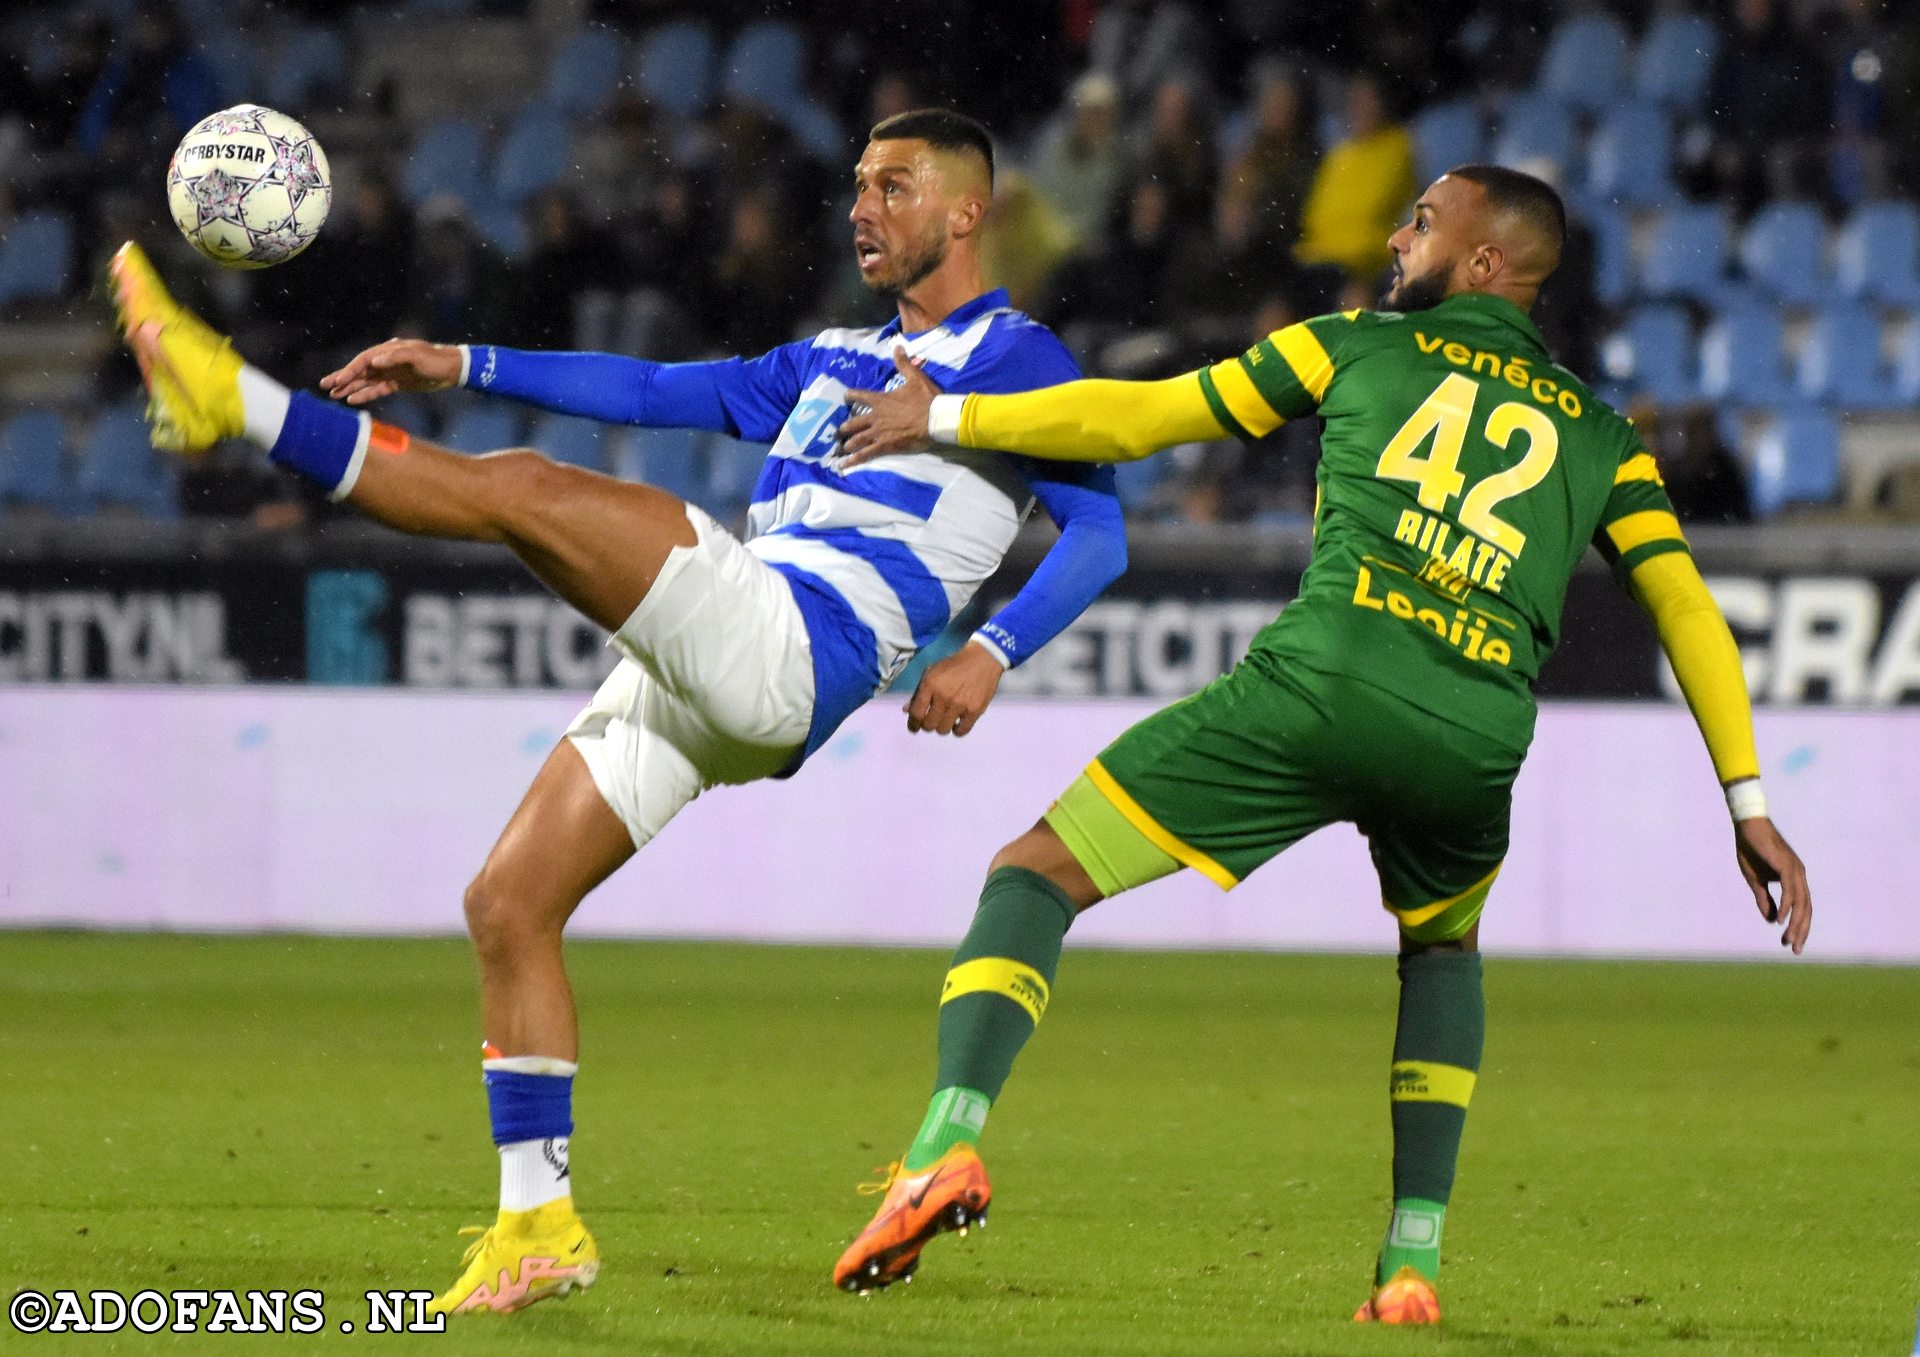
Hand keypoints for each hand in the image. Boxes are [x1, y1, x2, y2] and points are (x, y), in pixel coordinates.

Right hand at [320, 339, 462, 404]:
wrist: (453, 370)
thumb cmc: (436, 360)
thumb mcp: (417, 356)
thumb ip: (396, 357)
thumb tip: (375, 360)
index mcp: (388, 351)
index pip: (363, 360)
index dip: (350, 370)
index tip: (338, 380)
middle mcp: (386, 361)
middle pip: (360, 370)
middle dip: (342, 378)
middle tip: (324, 385)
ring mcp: (391, 373)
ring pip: (366, 381)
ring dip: (350, 388)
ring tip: (333, 395)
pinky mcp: (397, 384)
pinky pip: (377, 389)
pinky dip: (365, 394)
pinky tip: (353, 400)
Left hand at [838, 347, 941, 464]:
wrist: (936, 419)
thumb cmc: (926, 399)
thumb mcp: (915, 377)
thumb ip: (903, 364)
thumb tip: (897, 346)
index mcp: (881, 400)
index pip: (860, 396)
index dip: (850, 396)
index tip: (845, 397)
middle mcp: (875, 417)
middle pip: (853, 423)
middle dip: (845, 428)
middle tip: (838, 432)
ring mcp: (878, 433)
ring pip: (856, 439)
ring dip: (847, 444)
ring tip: (840, 449)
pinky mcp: (885, 446)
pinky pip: (865, 454)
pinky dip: (853, 460)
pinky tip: (843, 465)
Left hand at [903, 641, 1004, 735]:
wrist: (982, 659)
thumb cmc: (953, 665)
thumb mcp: (931, 672)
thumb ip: (918, 692)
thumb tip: (906, 710)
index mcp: (930, 684)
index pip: (916, 713)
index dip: (913, 724)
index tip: (914, 727)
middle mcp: (944, 696)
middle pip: (929, 725)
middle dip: (927, 725)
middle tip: (931, 720)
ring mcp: (960, 704)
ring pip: (943, 730)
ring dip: (942, 727)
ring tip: (945, 719)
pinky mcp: (975, 710)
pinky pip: (961, 731)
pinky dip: (957, 730)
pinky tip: (957, 722)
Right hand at [1733, 816, 1811, 953]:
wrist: (1747, 826)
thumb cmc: (1750, 849)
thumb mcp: (1755, 880)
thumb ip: (1764, 900)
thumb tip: (1773, 920)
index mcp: (1793, 878)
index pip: (1801, 908)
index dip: (1796, 926)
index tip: (1788, 943)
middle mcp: (1799, 875)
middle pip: (1806, 909)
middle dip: (1800, 931)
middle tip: (1793, 949)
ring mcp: (1795, 870)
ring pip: (1801, 903)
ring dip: (1796, 924)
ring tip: (1788, 939)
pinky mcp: (1786, 865)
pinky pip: (1790, 891)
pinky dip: (1788, 906)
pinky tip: (1782, 920)